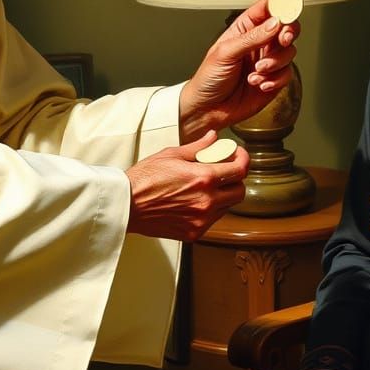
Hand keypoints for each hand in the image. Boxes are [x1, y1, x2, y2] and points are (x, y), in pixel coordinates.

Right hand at [125, 131, 248, 241]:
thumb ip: (198, 147)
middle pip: (240, 191)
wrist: (126, 205)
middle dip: (235, 180)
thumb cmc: (144, 179)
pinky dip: (210, 210)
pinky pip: (213, 220)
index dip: (244, 160)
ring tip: (206, 187)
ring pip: (228, 207)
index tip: (239, 156)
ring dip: (223, 195)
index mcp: (204, 178)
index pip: (240, 170)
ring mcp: (201, 220)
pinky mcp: (194, 232)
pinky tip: (195, 201)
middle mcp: (207, 201)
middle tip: (224, 172)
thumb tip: (214, 137)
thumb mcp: (172, 155)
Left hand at [179, 0, 298, 140]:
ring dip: (276, 62)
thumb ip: (252, 38)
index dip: (281, 5)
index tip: (287, 12)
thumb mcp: (225, 53)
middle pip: (286, 27)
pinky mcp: (274, 80)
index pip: (268, 8)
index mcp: (244, 29)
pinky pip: (287, 74)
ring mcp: (268, 61)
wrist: (208, 109)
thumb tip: (275, 23)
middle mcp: (259, 42)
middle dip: (288, 33)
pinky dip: (275, 80)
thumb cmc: (209, 78)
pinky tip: (259, 84)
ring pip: (289, 52)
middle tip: (282, 40)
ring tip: (257, 71)